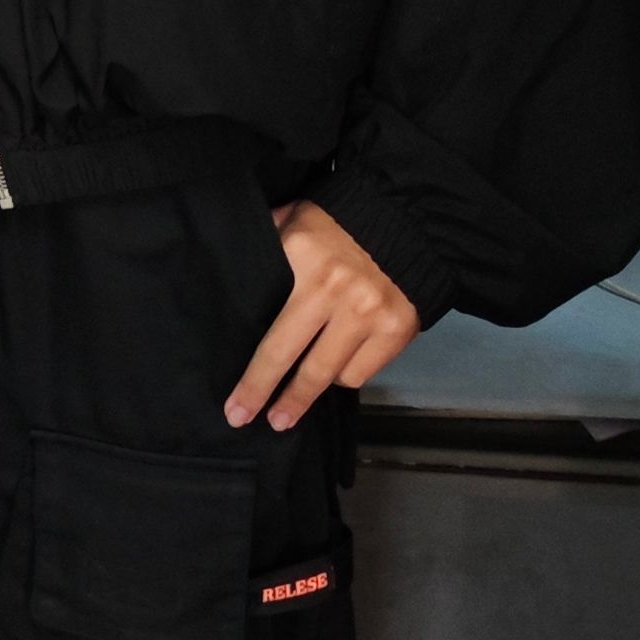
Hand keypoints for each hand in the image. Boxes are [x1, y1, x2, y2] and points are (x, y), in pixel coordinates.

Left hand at [225, 200, 419, 428]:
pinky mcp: (396, 329)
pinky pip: (360, 372)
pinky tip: (330, 373)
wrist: (408, 221)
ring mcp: (367, 312)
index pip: (269, 327)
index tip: (234, 405)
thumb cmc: (338, 220)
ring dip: (304, 398)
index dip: (253, 373)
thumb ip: (265, 244)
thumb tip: (230, 271)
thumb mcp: (292, 218)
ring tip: (286, 416)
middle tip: (247, 420)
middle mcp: (333, 289)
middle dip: (270, 396)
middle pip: (293, 358)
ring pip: (328, 374)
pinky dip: (343, 376)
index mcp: (299, 256)